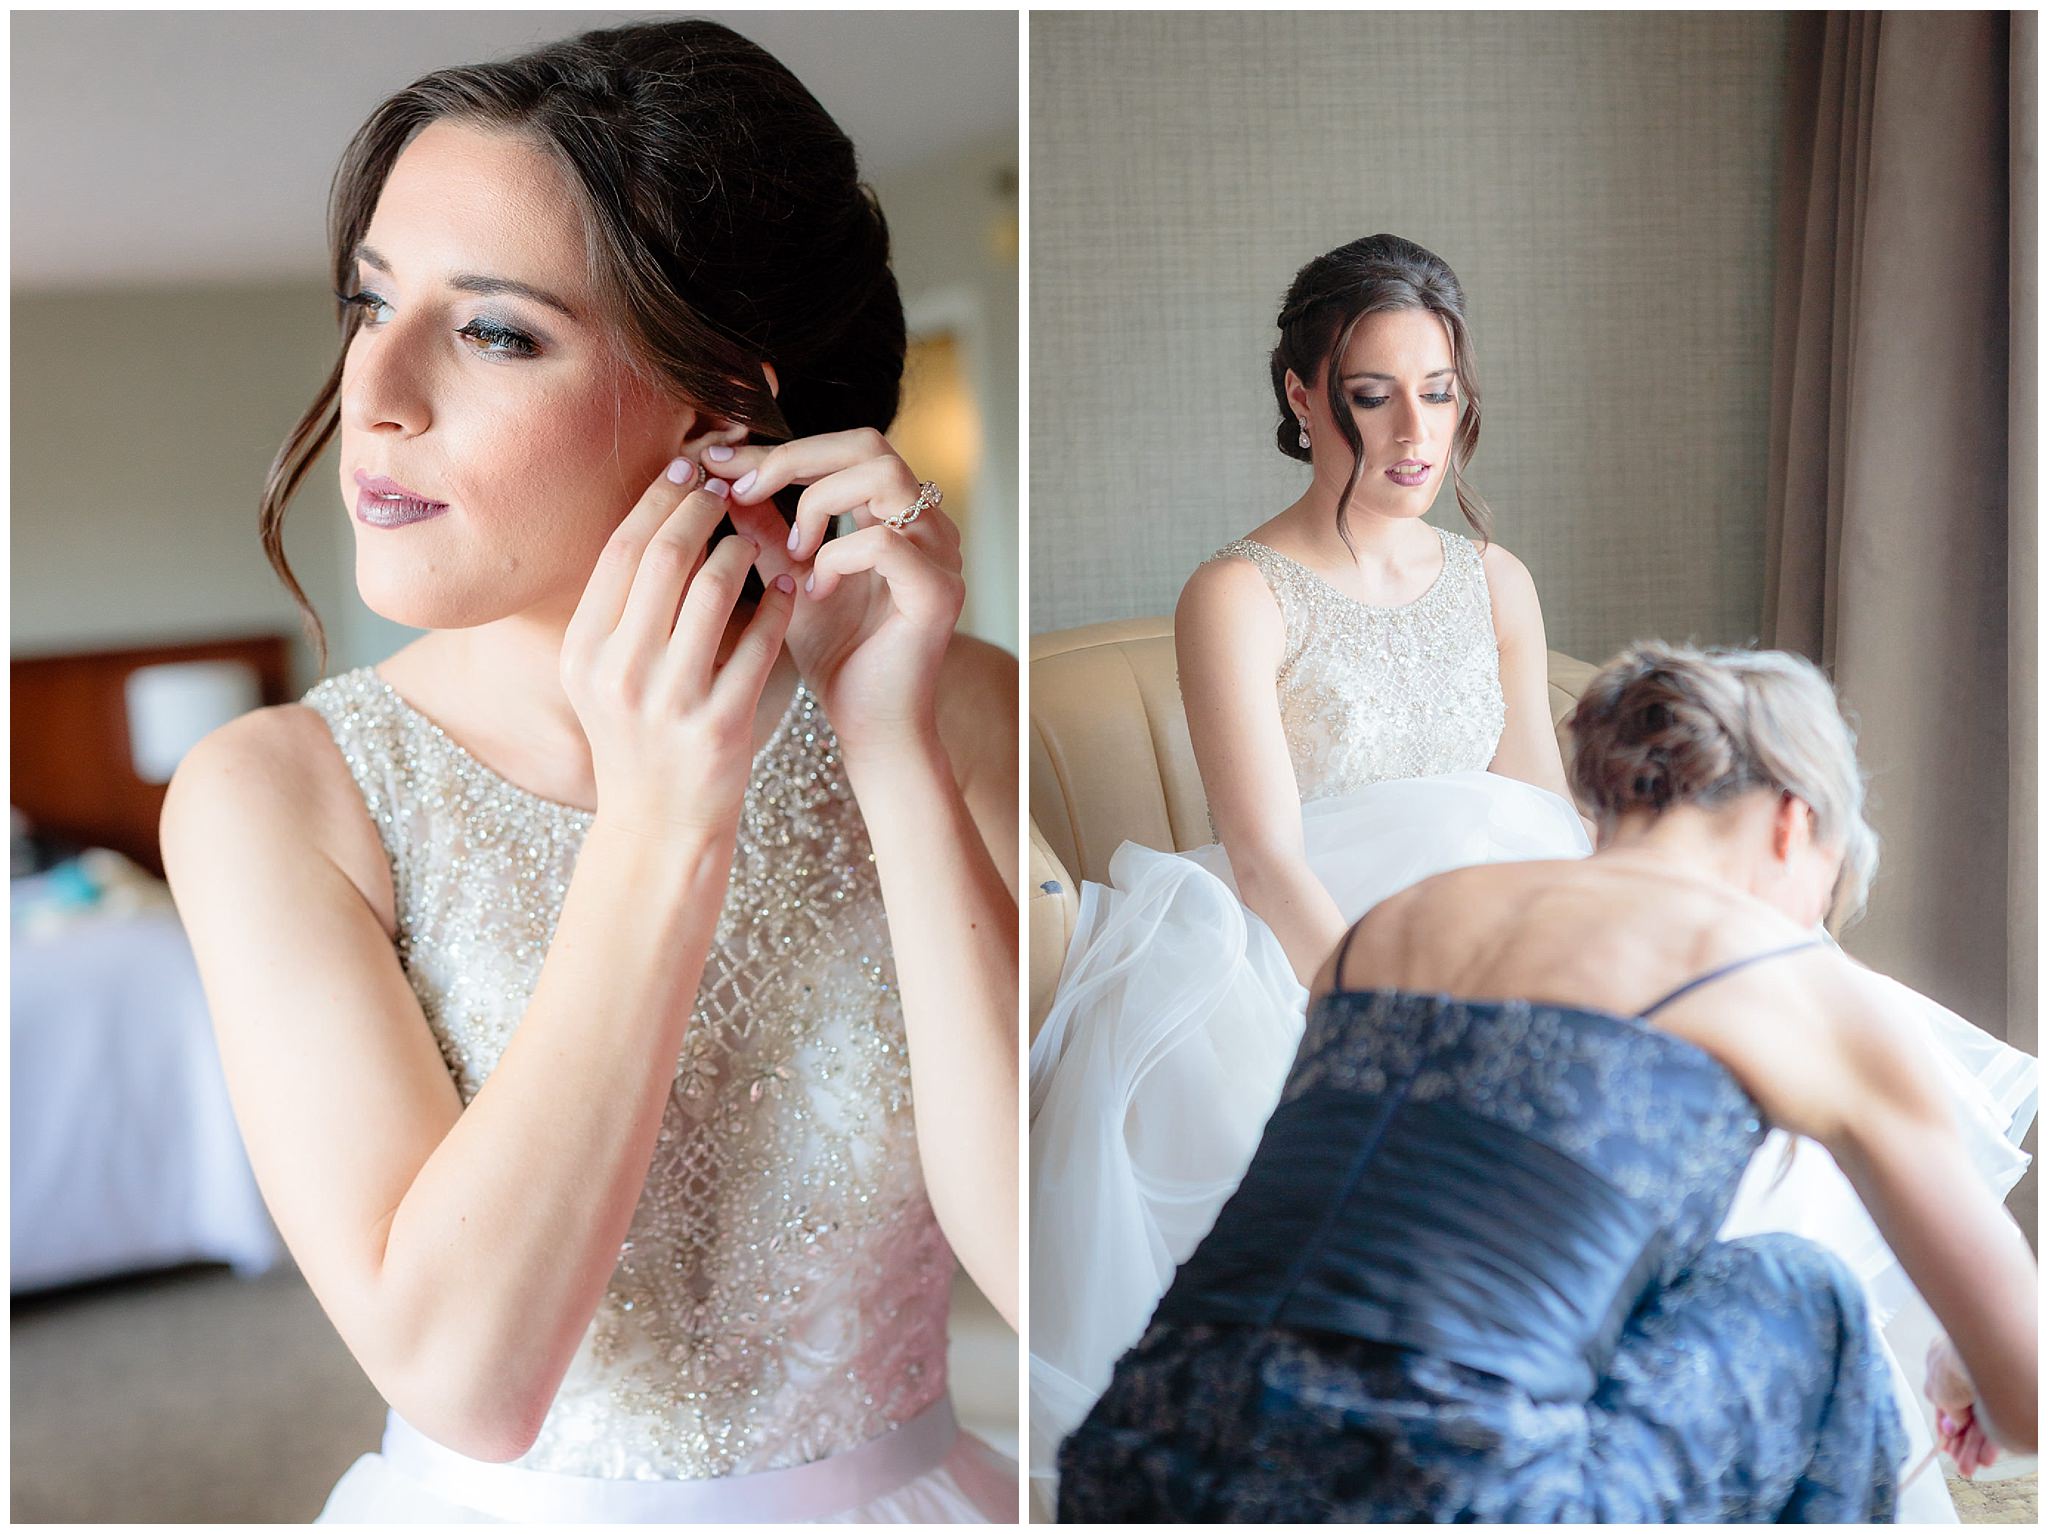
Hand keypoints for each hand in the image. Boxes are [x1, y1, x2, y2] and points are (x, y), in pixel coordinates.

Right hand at [560, 460, 794, 840]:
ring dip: (742, 550)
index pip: (621, 551)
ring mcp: (670, 700)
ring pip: (714, 590)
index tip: (687, 469)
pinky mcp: (720, 725)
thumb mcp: (606, 677)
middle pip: (665, 557)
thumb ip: (623, 610)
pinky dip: (777, 605)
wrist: (659, 829)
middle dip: (701, 510)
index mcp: (584, 652)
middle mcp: (619, 672)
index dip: (657, 499)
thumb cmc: (639, 741)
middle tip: (728, 490)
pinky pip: (759, 642)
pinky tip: (787, 588)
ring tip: (754, 539)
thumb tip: (660, 521)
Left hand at [709, 431, 962, 757]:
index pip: (844, 449)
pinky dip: (837, 557)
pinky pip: (885, 543)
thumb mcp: (787, 579)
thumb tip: (722, 479)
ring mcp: (940, 555)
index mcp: (896, 515)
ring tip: (794, 550)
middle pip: (869, 444)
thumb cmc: (836, 658)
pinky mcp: (939, 592)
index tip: (721, 465)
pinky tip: (815, 590)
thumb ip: (765, 529)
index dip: (781, 449)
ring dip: (820, 503)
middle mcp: (927, 525)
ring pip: (883, 477)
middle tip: (743, 491)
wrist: (869, 726)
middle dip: (795, 459)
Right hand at [1925, 1334, 1999, 1478]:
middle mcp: (1966, 1374)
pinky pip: (1996, 1423)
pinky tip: (1985, 1456)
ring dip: (1973, 1448)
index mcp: (1942, 1364)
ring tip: (1970, 1468)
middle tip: (1961, 1465)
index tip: (1946, 1447)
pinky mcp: (2005, 1397)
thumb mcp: (1936, 1394)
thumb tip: (1950, 1426)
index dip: (1945, 1427)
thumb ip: (1944, 1412)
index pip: (1944, 1402)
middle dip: (1960, 1444)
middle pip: (1964, 1416)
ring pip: (1981, 1423)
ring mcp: (1987, 1385)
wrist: (1981, 1355)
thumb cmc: (1950, 1364)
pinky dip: (1990, 1442)